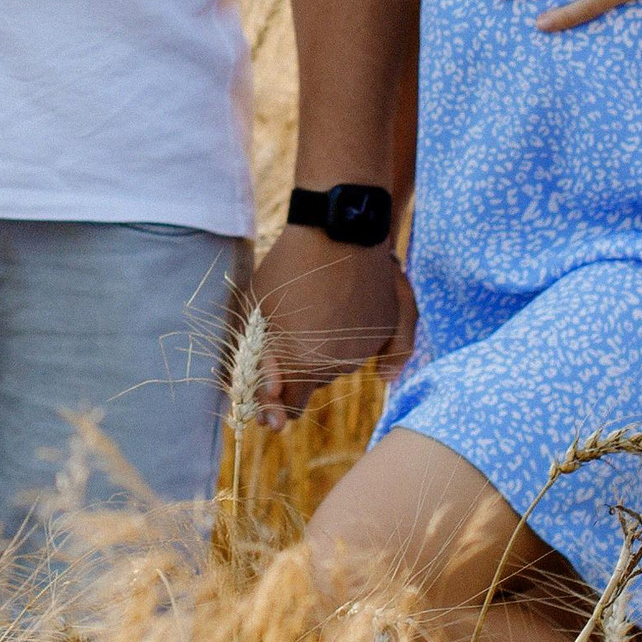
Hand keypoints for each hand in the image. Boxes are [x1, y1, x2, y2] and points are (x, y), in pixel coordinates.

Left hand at [246, 228, 417, 425]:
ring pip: (338, 365)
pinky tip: (344, 321)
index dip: (275, 406)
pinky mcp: (385, 330)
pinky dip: (353, 339)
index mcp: (302, 365)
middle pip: (312, 382)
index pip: (289, 407)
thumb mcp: (257, 314)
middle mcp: (336, 364)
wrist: (338, 228)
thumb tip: (276, 414)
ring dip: (325, 350)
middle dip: (298, 368)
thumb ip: (262, 367)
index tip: (268, 399)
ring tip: (313, 310)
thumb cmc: (286, 267)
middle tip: (287, 334)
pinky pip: (367, 351)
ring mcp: (363, 348)